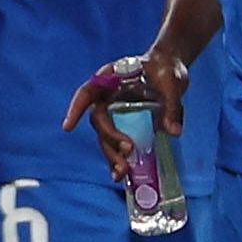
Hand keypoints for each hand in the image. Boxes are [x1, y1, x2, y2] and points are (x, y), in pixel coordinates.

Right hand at [63, 47, 189, 181]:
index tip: (68, 127)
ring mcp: (115, 112)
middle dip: (109, 139)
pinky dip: (119, 157)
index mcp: (111, 79)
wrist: (170, 68)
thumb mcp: (171, 82)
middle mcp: (107, 97)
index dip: (75, 110)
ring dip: (112, 154)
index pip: (87, 93)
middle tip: (127, 153)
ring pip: (106, 136)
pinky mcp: (125, 124)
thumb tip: (173, 131)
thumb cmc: (165, 68)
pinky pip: (117, 142)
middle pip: (99, 121)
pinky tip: (123, 173)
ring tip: (122, 172)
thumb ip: (172, 106)